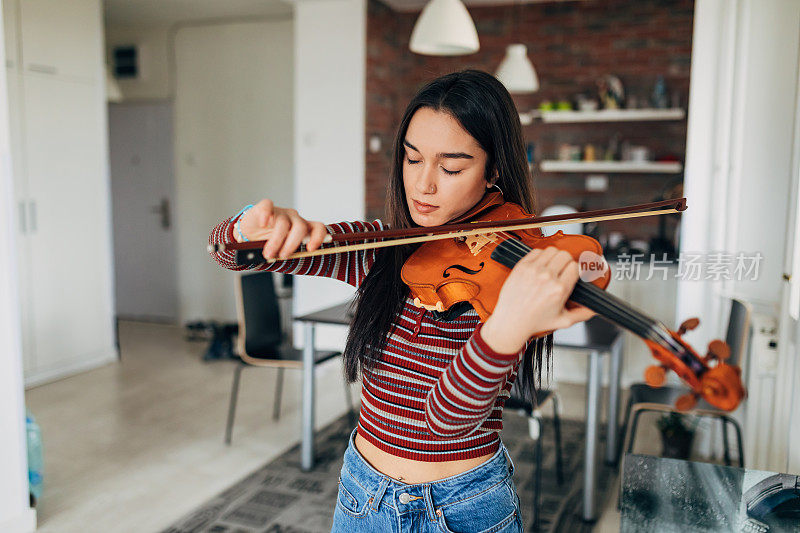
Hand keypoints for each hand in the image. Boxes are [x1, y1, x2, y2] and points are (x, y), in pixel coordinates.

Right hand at [238, 199, 327, 258]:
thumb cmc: (268, 243)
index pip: (318, 228)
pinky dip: (265, 215)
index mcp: (302, 229)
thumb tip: (291, 259)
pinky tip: (263, 224)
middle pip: (301, 227)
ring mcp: (280, 212)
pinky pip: (267, 206)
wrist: (248, 235)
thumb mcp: (282, 250)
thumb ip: (290, 253)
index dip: (318, 237)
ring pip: (283, 224)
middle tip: (282, 256)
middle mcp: (294, 219)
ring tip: (268, 253)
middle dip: (292, 244)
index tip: (311, 249)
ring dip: (276, 241)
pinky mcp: (265, 207)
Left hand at [481, 246, 595, 352]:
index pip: (575, 267)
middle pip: (565, 256)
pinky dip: (541, 256)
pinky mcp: (521, 267)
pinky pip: (536, 251)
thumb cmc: (534, 322)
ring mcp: (533, 270)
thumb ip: (582, 314)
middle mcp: (546, 277)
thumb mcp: (563, 321)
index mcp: (559, 289)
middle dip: (567, 262)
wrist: (511, 321)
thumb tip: (595, 309)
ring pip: (552, 250)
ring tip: (552, 267)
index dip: (576, 270)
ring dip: (554, 257)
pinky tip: (540, 266)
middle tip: (563, 271)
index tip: (574, 274)